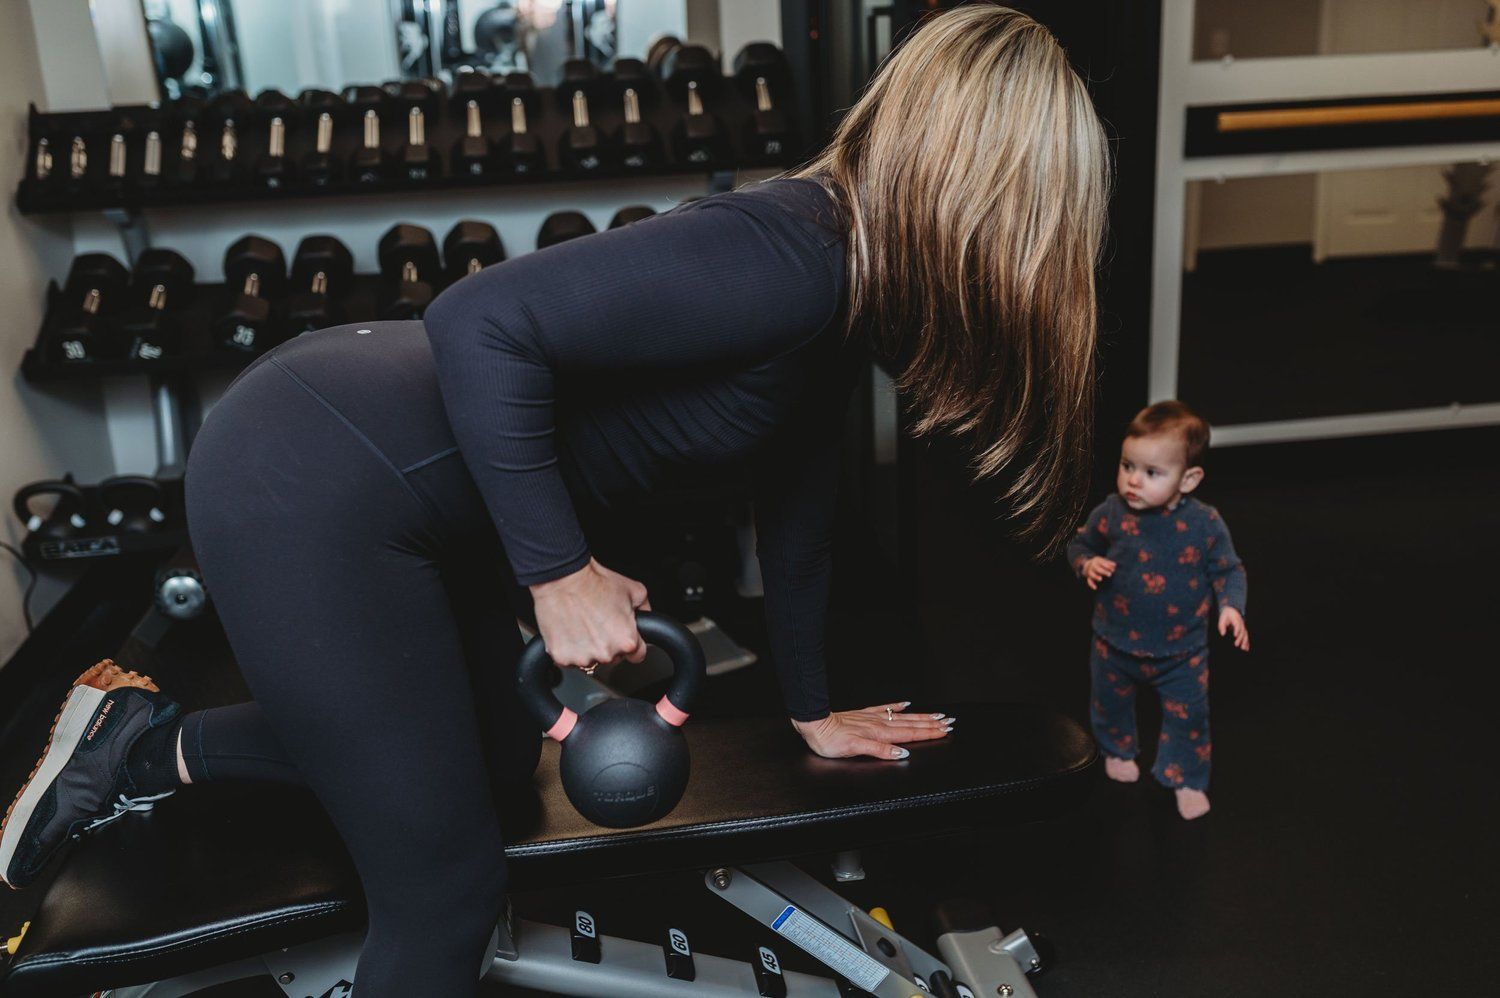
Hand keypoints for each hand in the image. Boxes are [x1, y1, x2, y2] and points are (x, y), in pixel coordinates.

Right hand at [530, 558, 650, 669]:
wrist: (562, 578)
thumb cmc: (594, 582)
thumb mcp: (634, 589)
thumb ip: (645, 609)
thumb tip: (647, 617)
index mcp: (626, 640)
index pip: (638, 655)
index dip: (632, 643)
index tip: (622, 636)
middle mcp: (605, 653)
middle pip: (613, 657)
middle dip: (608, 643)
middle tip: (598, 622)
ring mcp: (582, 658)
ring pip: (590, 659)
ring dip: (587, 647)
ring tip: (582, 624)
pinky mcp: (561, 658)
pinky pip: (569, 659)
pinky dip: (569, 647)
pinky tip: (570, 629)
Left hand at [791, 703, 951, 760]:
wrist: (816, 725)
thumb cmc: (832, 740)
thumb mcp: (856, 749)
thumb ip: (881, 751)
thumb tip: (902, 753)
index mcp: (880, 733)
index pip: (911, 734)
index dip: (929, 733)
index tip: (945, 730)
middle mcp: (880, 724)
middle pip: (912, 724)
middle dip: (932, 724)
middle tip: (949, 722)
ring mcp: (873, 718)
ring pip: (903, 717)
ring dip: (921, 717)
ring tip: (937, 715)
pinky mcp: (865, 715)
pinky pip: (886, 708)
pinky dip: (898, 706)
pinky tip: (906, 704)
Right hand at [1081, 556, 1116, 589]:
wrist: (1088, 564)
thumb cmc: (1100, 563)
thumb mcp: (1104, 561)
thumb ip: (1109, 563)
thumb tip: (1114, 565)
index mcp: (1097, 561)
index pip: (1102, 563)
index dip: (1107, 566)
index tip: (1113, 569)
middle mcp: (1092, 566)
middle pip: (1097, 568)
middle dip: (1103, 571)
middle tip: (1110, 574)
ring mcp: (1090, 571)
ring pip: (1091, 574)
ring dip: (1096, 576)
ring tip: (1100, 579)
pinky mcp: (1089, 577)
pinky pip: (1089, 581)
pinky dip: (1091, 584)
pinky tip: (1095, 588)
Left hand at [1219, 607, 1248, 650]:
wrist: (1231, 610)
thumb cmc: (1226, 615)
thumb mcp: (1222, 619)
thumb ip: (1222, 626)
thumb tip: (1222, 634)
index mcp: (1236, 619)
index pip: (1237, 625)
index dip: (1237, 630)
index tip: (1235, 635)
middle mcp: (1241, 624)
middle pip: (1242, 631)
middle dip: (1240, 639)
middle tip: (1236, 645)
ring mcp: (1243, 627)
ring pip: (1246, 635)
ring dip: (1245, 642)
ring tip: (1243, 649)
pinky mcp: (1244, 630)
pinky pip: (1246, 637)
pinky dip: (1247, 642)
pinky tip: (1247, 648)